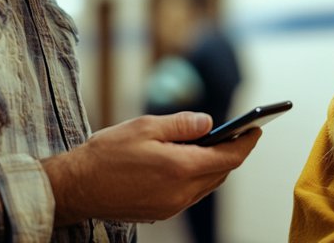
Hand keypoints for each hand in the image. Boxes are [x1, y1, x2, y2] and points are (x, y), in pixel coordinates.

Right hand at [42, 111, 259, 224]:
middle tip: (239, 133)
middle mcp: (181, 192)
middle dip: (233, 153)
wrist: (78, 187)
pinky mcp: (161, 212)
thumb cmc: (107, 153)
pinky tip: (190, 162)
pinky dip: (198, 177)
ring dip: (216, 166)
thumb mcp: (145, 126)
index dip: (246, 143)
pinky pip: (191, 194)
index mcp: (180, 167)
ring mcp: (172, 205)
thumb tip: (208, 122)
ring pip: (207, 185)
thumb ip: (181, 124)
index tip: (256, 129)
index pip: (228, 157)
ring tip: (216, 145)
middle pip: (220, 173)